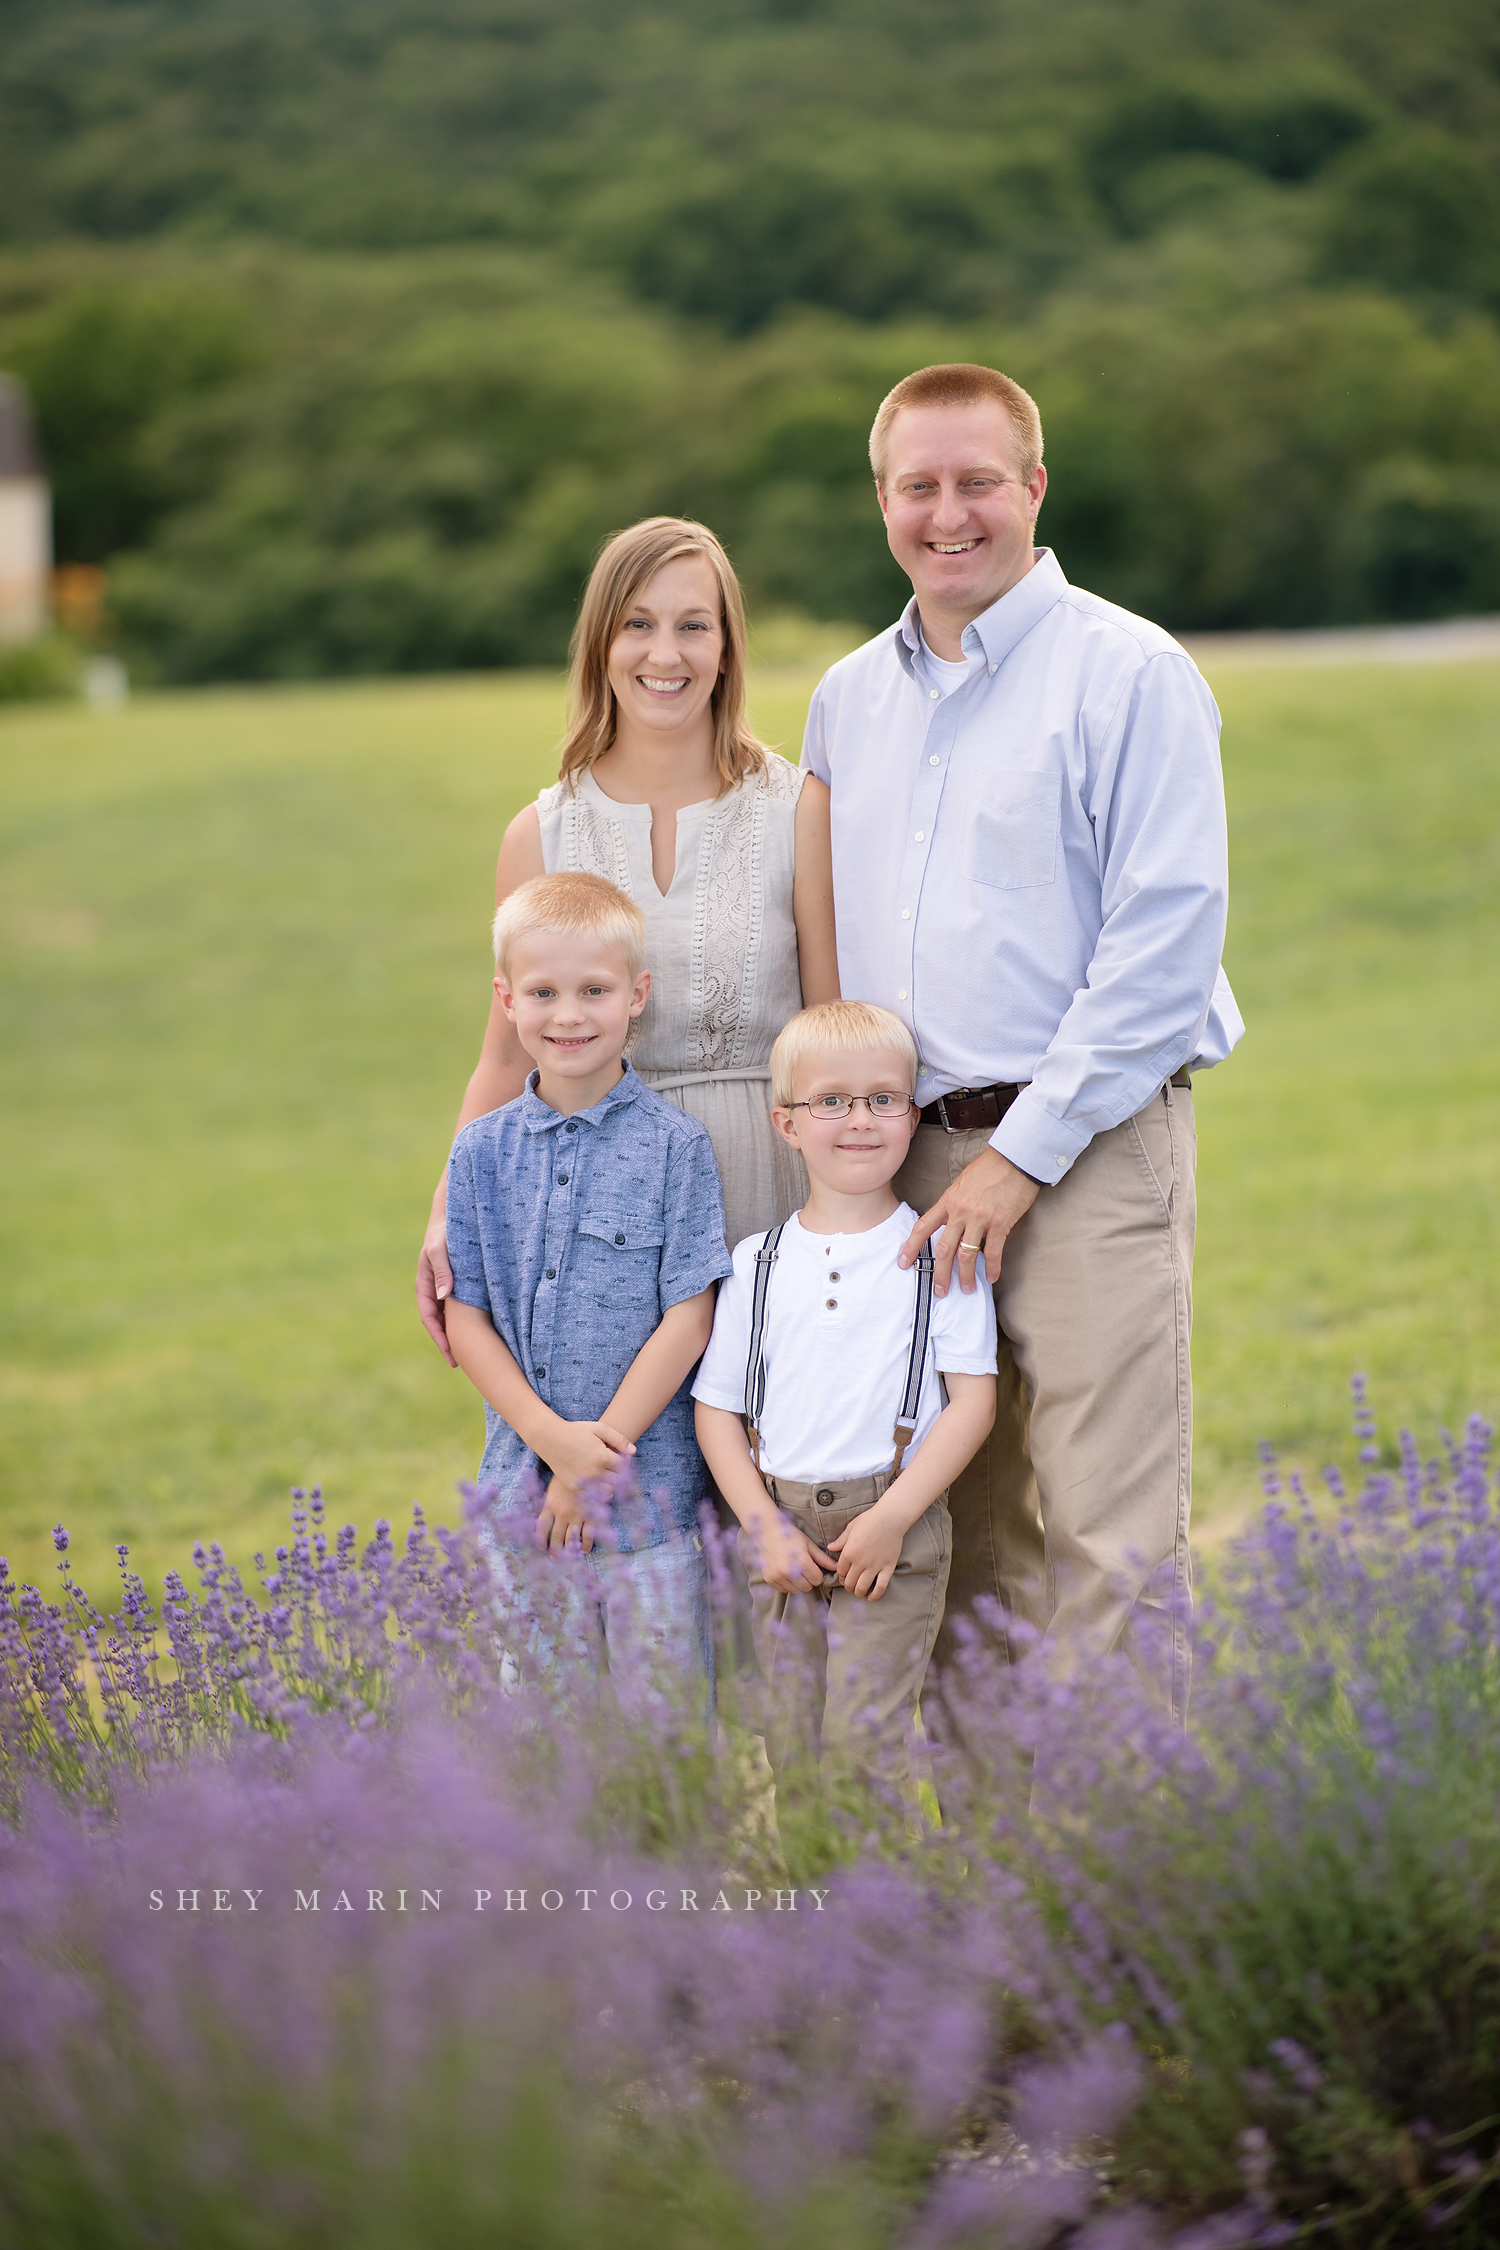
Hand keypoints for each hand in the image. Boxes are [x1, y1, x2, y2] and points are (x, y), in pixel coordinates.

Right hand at [416, 1190, 456, 1365]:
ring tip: (471, 1354)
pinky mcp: (458, 1283)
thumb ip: (443, 1271)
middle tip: (459, 1364)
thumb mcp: (441, 1250)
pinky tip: (481, 1331)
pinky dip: (466, 1320)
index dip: (439, 1337)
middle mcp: (434, 1288)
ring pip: (450, 1316)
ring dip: (457, 1334)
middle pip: (439, 1322)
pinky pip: (461, 1306)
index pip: (429, 1317)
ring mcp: (445, 1287)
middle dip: (448, 1343)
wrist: (455, 1215)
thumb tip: (444, 1297)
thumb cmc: (445, 1231)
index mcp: (425, 1283)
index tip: (450, 1354)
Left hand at [536, 1475, 595, 1553]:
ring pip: (571, 1538)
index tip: (542, 1547)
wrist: (585, 1466)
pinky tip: (584, 1550)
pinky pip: (588, 1534)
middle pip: (556, 1537)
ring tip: (569, 1557)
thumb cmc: (566, 1476)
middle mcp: (562, 1513)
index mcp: (550, 1505)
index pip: (541, 1528)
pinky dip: (586, 1544)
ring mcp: (576, 1515)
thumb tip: (544, 1518)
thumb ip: (548, 1503)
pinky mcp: (590, 1515)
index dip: (540, 1540)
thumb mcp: (552, 1487)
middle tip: (554, 1558)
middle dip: (555, 1550)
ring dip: (569, 1550)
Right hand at [754, 1513, 834, 1595]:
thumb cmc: (790, 1535)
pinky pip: (783, 1590)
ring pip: (795, 1590)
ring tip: (793, 1568)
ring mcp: (778, 1576)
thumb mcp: (808, 1544)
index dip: (817, 1573)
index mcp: (802, 1562)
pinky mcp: (769, 1579)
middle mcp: (789, 1571)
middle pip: (807, 1587)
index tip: (812, 1565)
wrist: (768, 1530)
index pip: (817, 1580)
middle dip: (808, 1579)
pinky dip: (786, 1584)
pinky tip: (784, 1571)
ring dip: (797, 1583)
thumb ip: (823, 1558)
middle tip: (802, 1567)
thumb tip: (836, 1567)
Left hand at [828, 1503, 904, 1600]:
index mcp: (849, 1552)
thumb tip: (830, 1547)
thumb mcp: (851, 1528)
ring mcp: (874, 1566)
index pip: (840, 1571)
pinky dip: (876, 1595)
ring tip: (859, 1592)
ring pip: (862, 1587)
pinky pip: (881, 1586)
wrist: (890, 1518)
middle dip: (848, 1586)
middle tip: (850, 1586)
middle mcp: (860, 1562)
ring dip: (859, 1592)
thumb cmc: (869, 1520)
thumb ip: (840, 1540)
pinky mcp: (887, 1568)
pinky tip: (872, 1597)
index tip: (844, 1576)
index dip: (841, 1576)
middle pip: (850, 1582)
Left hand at [899, 1146, 1038, 1295]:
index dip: (911, 1247)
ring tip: (966, 1289)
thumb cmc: (989, 1168)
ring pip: (966, 1256)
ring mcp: (980, 1219)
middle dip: (939, 1274)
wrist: (1015, 1159)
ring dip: (965, 1276)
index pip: (923, 1227)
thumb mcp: (962, 1183)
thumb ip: (953, 1203)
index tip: (903, 1263)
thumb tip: (949, 1221)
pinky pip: (993, 1252)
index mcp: (948, 1201)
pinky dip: (992, 1268)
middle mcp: (960, 1212)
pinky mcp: (1000, 1223)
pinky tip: (992, 1277)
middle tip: (939, 1291)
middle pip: (943, 1250)